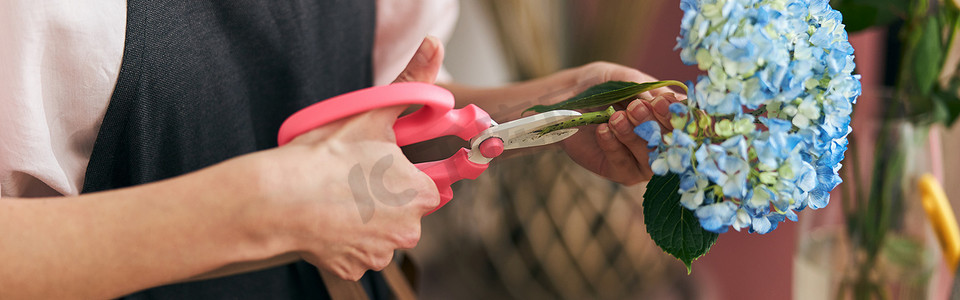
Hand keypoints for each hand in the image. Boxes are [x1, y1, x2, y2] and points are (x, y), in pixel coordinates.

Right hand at [257, 37, 443, 279]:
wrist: (278, 199)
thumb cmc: (325, 157)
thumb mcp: (371, 113)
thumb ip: (410, 84)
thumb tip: (433, 49)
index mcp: (420, 194)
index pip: (429, 185)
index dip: (404, 172)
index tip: (381, 166)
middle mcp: (408, 229)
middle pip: (404, 210)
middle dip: (384, 196)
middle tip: (353, 178)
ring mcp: (380, 252)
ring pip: (379, 232)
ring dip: (364, 219)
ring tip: (336, 198)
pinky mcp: (354, 268)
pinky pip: (356, 251)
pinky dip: (343, 239)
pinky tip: (326, 220)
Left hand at [556, 62, 684, 184]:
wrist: (567, 100)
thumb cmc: (601, 87)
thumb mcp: (623, 79)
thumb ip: (646, 89)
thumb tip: (674, 101)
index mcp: (669, 116)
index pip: (686, 121)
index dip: (677, 114)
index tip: (661, 102)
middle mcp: (662, 141)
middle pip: (672, 142)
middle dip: (654, 124)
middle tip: (636, 107)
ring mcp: (643, 160)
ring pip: (649, 156)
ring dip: (633, 135)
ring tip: (615, 117)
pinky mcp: (621, 171)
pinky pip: (623, 164)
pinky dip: (613, 145)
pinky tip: (602, 130)